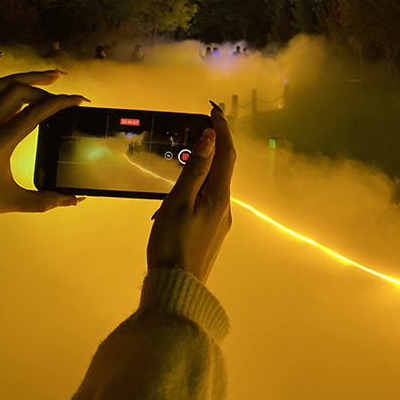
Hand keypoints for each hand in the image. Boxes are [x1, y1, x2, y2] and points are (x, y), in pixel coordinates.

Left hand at [0, 54, 88, 222]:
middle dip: (47, 89)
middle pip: (20, 92)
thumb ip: (47, 201)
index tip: (79, 100)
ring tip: (50, 75)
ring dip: (27, 76)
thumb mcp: (12, 202)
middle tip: (65, 94)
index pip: (36, 113)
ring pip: (1, 86)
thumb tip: (76, 199)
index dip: (62, 103)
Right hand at [146, 103, 235, 284]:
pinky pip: (208, 200)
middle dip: (216, 144)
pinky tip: (182, 191)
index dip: (222, 130)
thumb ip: (194, 170)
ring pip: (215, 184)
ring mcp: (219, 221)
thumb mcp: (178, 202)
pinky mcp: (210, 233)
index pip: (226, 154)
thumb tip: (211, 138)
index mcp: (218, 197)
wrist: (176, 289)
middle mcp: (225, 207)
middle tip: (201, 124)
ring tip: (188, 154)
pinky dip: (199, 184)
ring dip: (206, 165)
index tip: (214, 110)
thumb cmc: (172, 244)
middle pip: (224, 168)